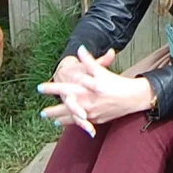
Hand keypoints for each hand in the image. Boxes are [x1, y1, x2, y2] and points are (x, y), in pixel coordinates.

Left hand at [40, 47, 155, 126]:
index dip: (51, 88)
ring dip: (61, 119)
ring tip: (51, 121)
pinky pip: (82, 123)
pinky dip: (73, 123)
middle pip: (65, 108)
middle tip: (42, 113)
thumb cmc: (117, 83)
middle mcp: (87, 104)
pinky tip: (68, 124)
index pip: (65, 89)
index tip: (39, 88)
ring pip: (72, 118)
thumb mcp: (102, 71)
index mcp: (86, 90)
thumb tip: (80, 49)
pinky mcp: (97, 120)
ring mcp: (92, 114)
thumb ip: (89, 61)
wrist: (133, 98)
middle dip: (53, 111)